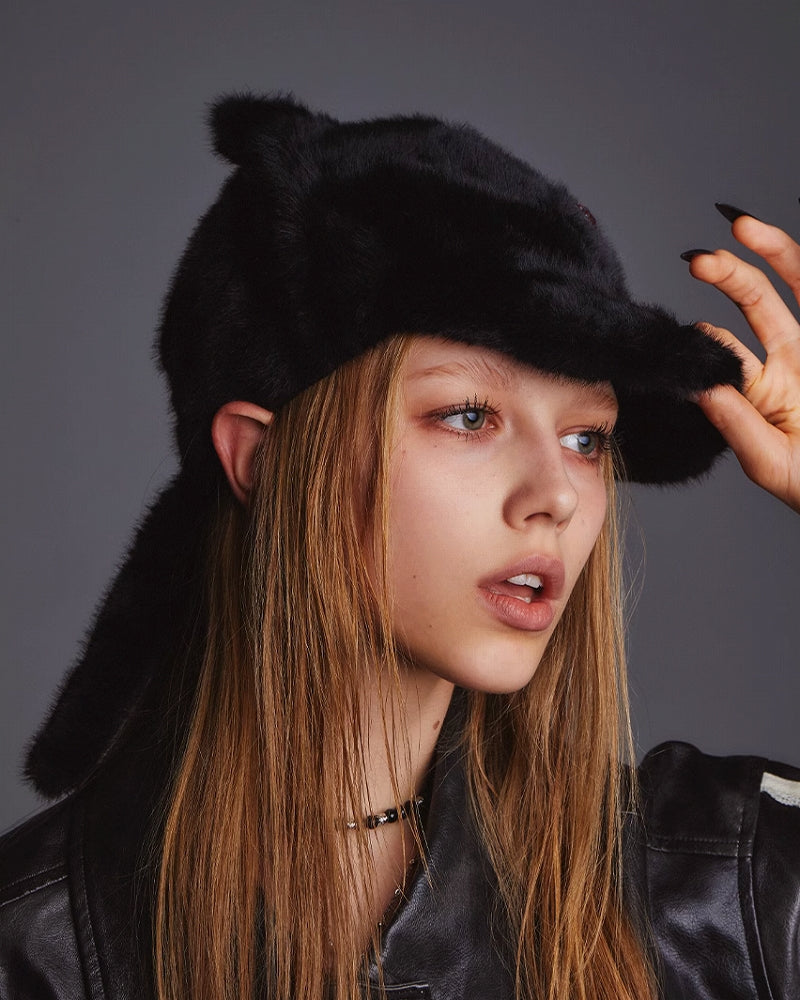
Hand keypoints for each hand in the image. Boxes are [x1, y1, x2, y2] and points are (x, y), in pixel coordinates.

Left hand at [685, 214, 799, 513]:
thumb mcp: (770, 462)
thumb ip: (735, 423)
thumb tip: (695, 387)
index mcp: (763, 390)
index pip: (725, 350)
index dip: (704, 335)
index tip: (687, 329)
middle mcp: (791, 360)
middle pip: (756, 302)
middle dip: (728, 275)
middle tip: (699, 261)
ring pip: (797, 285)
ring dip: (773, 252)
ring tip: (741, 226)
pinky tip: (782, 248)